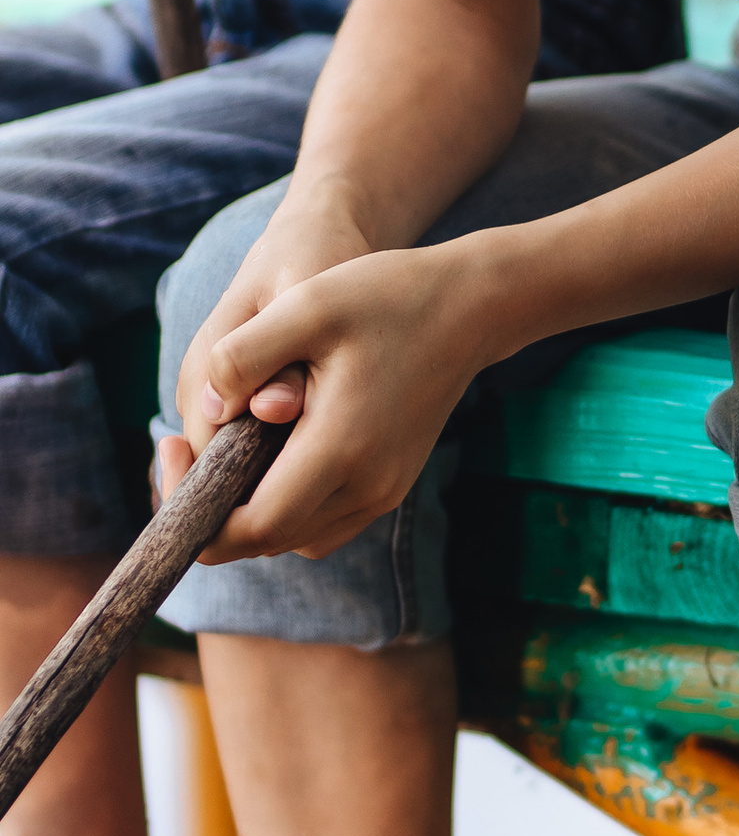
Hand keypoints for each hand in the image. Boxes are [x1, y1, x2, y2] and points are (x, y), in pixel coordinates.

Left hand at [163, 237, 501, 565]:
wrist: (471, 305)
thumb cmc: (387, 296)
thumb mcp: (306, 305)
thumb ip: (243, 356)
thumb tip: (203, 412)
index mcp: (342, 450)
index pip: (254, 527)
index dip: (197, 515)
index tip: (170, 455)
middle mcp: (367, 486)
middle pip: (267, 540)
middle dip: (211, 512)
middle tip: (179, 451)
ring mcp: (383, 491)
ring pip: (294, 538)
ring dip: (248, 515)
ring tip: (219, 457)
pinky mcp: (390, 485)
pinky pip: (321, 523)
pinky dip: (285, 508)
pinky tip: (267, 460)